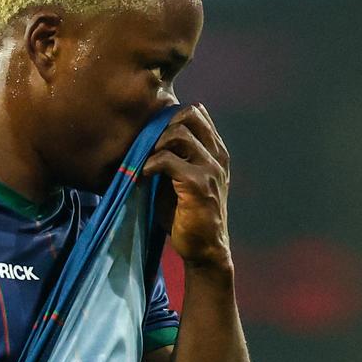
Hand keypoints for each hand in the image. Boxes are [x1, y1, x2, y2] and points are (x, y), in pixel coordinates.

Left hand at [144, 104, 231, 271]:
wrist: (204, 249)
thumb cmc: (187, 215)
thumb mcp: (180, 180)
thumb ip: (172, 158)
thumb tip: (144, 139)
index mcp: (215, 151)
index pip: (197, 112)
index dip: (171, 116)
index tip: (152, 134)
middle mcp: (217, 155)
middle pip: (190, 113)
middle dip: (162, 125)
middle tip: (147, 146)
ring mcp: (211, 169)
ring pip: (179, 134)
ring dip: (155, 144)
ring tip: (145, 162)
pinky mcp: (198, 185)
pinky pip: (168, 160)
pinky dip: (150, 164)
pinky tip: (144, 176)